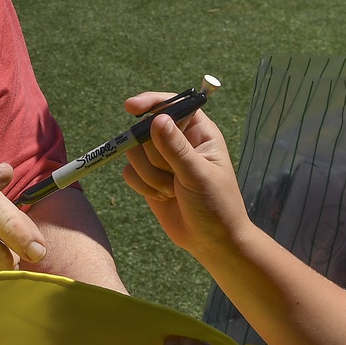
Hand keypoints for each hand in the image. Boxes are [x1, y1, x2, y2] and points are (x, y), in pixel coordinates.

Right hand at [120, 92, 248, 258]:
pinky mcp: (148, 177)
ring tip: (173, 190)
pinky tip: (164, 197)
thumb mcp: (198, 175)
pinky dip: (143, 186)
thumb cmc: (216, 205)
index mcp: (199, 131)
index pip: (172, 104)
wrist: (211, 241)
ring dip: (150, 176)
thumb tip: (157, 119)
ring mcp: (161, 159)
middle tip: (173, 175)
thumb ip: (176, 148)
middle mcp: (178, 141)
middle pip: (145, 130)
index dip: (150, 102)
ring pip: (134, 153)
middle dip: (154, 156)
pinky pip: (129, 172)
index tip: (130, 107)